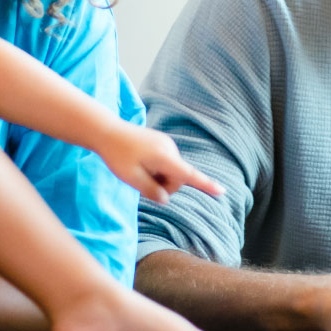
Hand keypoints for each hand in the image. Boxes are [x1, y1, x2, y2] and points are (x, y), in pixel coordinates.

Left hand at [96, 121, 224, 202]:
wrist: (108, 132)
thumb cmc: (117, 156)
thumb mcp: (131, 178)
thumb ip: (151, 190)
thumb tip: (165, 198)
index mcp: (164, 158)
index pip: (189, 175)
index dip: (206, 184)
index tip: (222, 191)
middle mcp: (170, 149)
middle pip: (177, 178)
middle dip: (163, 185)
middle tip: (140, 182)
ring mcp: (168, 145)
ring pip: (172, 172)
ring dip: (158, 177)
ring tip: (139, 170)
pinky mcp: (163, 144)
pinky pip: (167, 164)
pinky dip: (157, 169)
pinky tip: (141, 164)